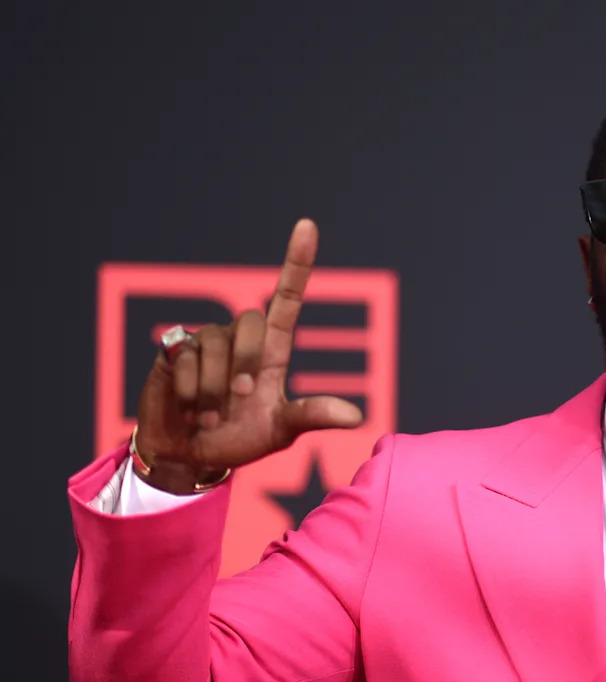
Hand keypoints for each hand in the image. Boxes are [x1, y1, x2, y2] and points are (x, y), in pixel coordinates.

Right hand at [133, 219, 363, 492]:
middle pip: (251, 321)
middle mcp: (240, 337)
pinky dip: (190, 392)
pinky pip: (185, 358)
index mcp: (272, 349)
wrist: (190, 455)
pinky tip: (189, 410)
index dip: (297, 262)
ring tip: (210, 417)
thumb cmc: (241, 438)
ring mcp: (205, 341)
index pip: (287, 297)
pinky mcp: (173, 351)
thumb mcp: (280, 431)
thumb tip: (357, 418)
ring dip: (214, 389)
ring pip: (215, 344)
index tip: (307, 225)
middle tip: (241, 397)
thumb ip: (312, 417)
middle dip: (247, 362)